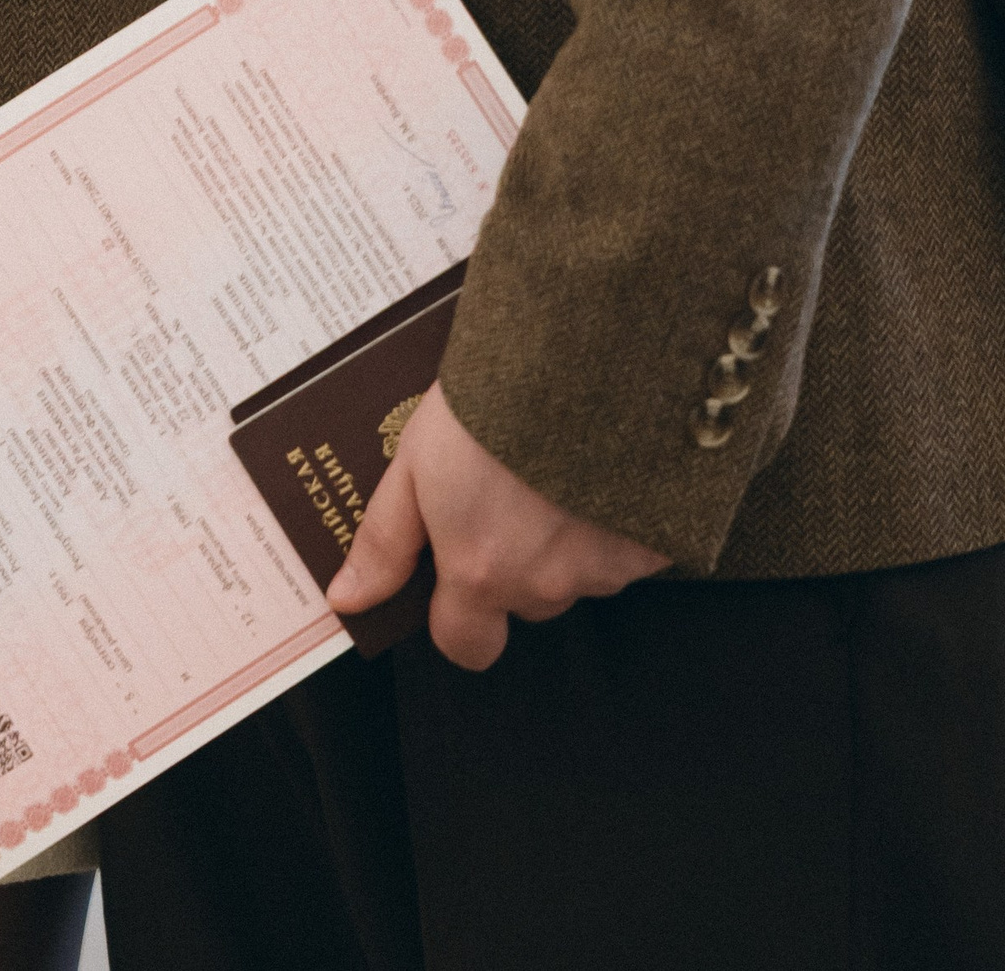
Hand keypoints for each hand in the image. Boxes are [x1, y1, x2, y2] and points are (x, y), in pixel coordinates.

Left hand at [328, 385, 664, 672]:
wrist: (586, 360)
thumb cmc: (495, 403)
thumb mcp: (413, 461)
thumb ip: (384, 542)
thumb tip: (349, 599)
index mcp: (481, 575)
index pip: (464, 644)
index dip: (454, 616)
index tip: (452, 573)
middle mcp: (546, 586)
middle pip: (522, 603)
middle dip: (511, 563)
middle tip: (504, 490)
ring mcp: (605, 568)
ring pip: (575, 573)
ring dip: (563, 537)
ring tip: (550, 463)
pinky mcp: (654, 544)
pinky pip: (626, 550)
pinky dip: (611, 519)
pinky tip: (597, 465)